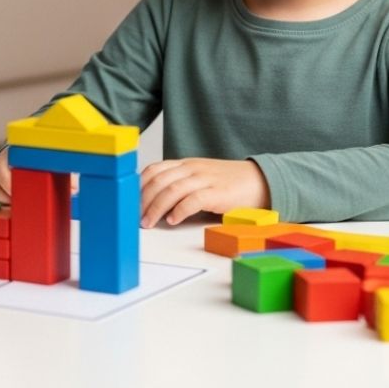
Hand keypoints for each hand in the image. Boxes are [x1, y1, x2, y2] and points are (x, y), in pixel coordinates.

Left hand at [139, 158, 269, 227]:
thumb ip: (179, 183)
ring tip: (148, 222)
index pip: (154, 170)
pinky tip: (172, 220)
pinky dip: (179, 210)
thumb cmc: (226, 183)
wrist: (259, 181)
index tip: (129, 201)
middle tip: (135, 217)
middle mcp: (192, 169)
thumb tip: (154, 200)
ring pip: (171, 190)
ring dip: (156, 208)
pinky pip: (193, 200)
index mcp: (185, 164)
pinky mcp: (217, 193)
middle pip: (159, 181)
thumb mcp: (199, 177)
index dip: (139, 185)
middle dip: (143, 200)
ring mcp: (204, 179)